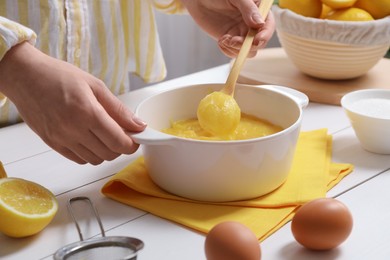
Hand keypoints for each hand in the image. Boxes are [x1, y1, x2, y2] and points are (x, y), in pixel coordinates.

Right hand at [0, 42, 145, 164]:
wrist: (24, 76)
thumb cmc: (59, 76)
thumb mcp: (95, 86)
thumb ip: (119, 109)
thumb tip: (138, 125)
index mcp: (88, 113)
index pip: (119, 142)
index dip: (132, 144)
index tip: (136, 139)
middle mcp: (73, 130)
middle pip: (109, 154)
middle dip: (121, 147)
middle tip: (121, 134)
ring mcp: (61, 139)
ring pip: (95, 160)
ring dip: (105, 151)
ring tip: (104, 135)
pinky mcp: (52, 144)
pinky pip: (78, 159)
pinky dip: (89, 154)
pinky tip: (89, 139)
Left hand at [181, 0, 275, 57]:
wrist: (201, 0)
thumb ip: (248, 9)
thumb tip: (259, 24)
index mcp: (259, 11)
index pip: (268, 25)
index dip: (265, 34)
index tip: (257, 40)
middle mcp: (253, 25)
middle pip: (259, 43)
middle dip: (247, 45)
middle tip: (233, 41)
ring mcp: (242, 34)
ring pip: (248, 51)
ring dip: (236, 49)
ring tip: (224, 39)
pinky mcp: (231, 41)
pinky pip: (234, 53)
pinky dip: (228, 51)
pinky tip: (221, 41)